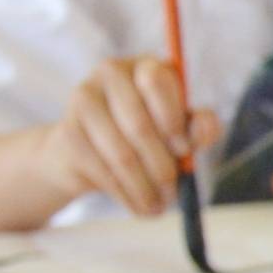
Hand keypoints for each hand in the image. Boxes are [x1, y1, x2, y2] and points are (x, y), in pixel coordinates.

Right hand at [41, 58, 210, 216]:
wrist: (90, 152)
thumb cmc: (148, 137)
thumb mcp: (181, 130)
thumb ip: (199, 127)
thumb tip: (204, 127)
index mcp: (146, 66)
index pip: (156, 82)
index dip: (173, 120)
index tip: (184, 150)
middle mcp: (110, 73)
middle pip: (140, 126)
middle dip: (162, 167)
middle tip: (173, 191)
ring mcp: (83, 99)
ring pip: (122, 155)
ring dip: (145, 188)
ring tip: (158, 206)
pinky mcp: (67, 131)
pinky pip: (103, 170)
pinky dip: (125, 194)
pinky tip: (137, 205)